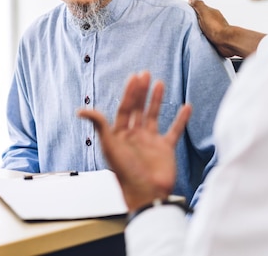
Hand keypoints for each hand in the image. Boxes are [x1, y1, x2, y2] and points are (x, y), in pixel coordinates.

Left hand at [77, 72, 190, 211]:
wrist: (147, 193)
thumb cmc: (126, 173)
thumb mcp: (110, 146)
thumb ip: (100, 125)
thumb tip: (81, 110)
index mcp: (119, 135)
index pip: (125, 108)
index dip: (129, 92)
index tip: (135, 77)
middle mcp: (134, 136)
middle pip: (138, 108)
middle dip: (141, 91)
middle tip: (145, 73)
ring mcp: (150, 142)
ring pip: (153, 115)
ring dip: (156, 100)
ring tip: (160, 82)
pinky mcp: (165, 149)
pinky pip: (174, 130)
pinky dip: (181, 119)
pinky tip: (186, 107)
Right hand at [188, 0, 235, 56]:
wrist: (225, 41)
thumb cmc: (215, 28)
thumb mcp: (204, 13)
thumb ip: (198, 5)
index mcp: (212, 12)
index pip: (202, 7)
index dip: (194, 8)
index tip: (188, 8)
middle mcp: (215, 19)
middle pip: (204, 15)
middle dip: (197, 16)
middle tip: (190, 18)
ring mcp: (216, 27)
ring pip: (206, 24)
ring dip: (201, 25)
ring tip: (193, 27)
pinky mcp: (216, 36)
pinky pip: (208, 32)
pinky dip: (204, 32)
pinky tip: (200, 34)